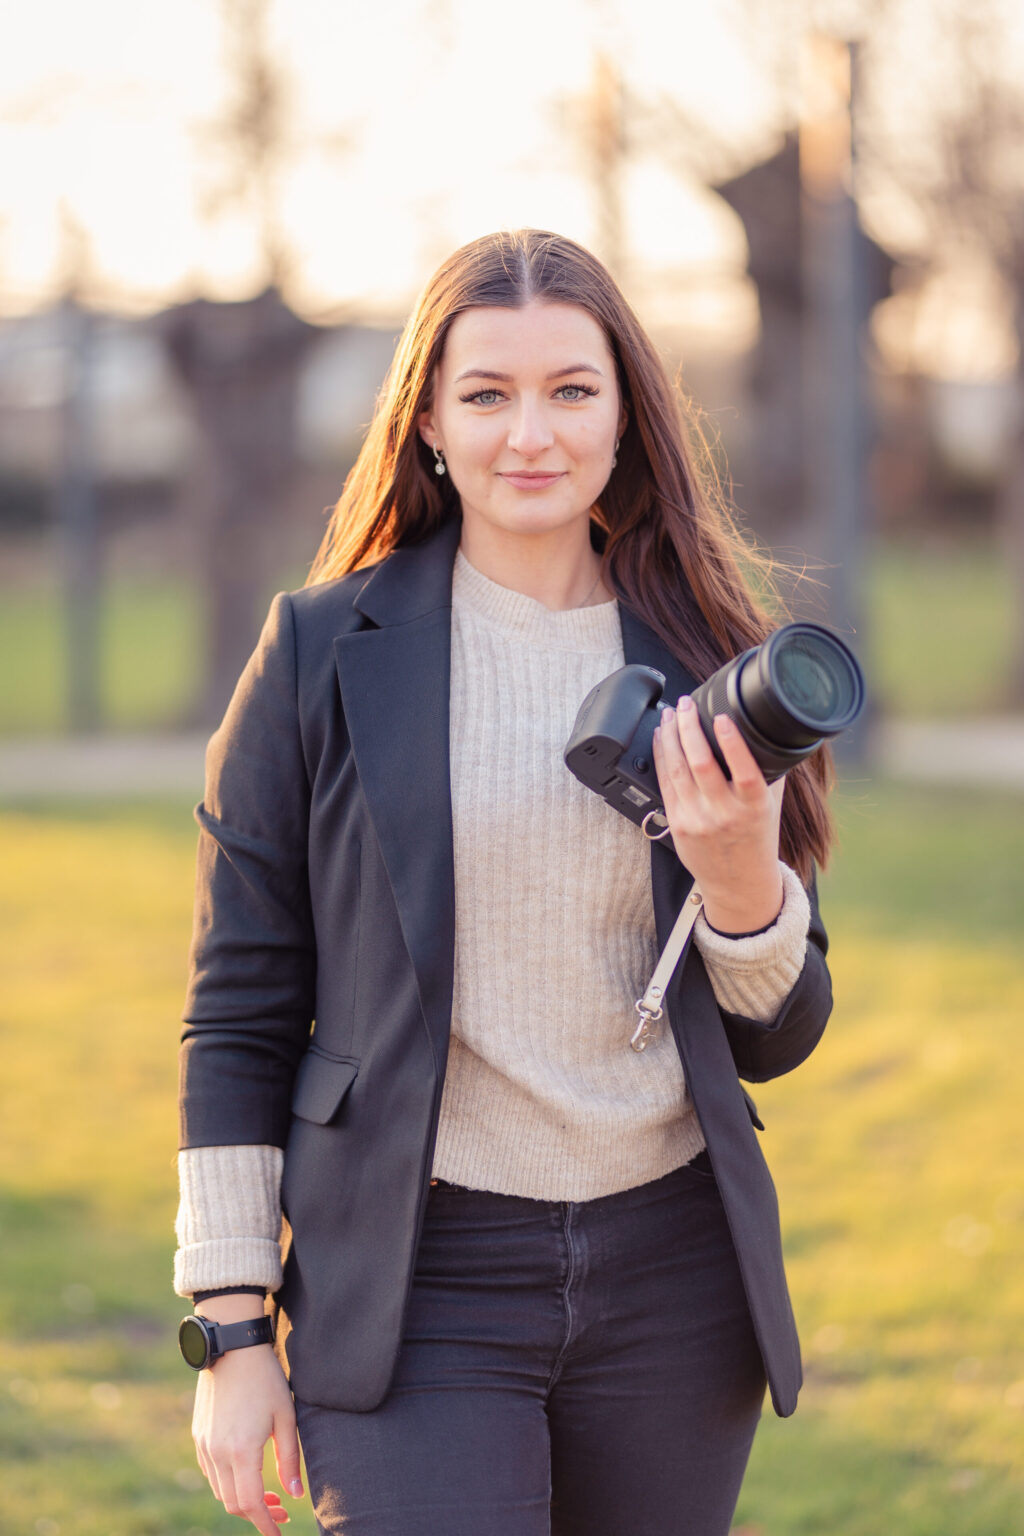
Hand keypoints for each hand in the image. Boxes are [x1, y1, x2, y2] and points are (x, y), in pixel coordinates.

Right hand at [191, 1304, 303, 1532]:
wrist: (231, 1347)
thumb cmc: (265, 1379)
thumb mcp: (285, 1417)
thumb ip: (289, 1459)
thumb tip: (294, 1495)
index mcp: (241, 1451)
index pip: (251, 1504)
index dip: (265, 1524)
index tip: (279, 1533)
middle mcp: (217, 1453)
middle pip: (233, 1504)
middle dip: (257, 1514)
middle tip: (281, 1511)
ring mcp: (204, 1445)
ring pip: (220, 1491)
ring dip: (242, 1500)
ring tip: (268, 1495)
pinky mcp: (199, 1435)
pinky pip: (211, 1473)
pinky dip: (228, 1483)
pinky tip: (247, 1473)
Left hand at [652, 695, 784, 933]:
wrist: (739, 884)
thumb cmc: (757, 839)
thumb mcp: (771, 806)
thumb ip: (768, 772)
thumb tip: (766, 733)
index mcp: (754, 806)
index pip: (744, 770)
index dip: (731, 742)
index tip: (722, 716)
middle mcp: (725, 814)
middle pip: (701, 764)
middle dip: (689, 728)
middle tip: (685, 704)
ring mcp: (697, 820)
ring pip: (677, 770)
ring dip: (671, 737)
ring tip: (670, 715)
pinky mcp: (677, 824)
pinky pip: (665, 784)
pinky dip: (661, 757)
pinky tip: (662, 740)